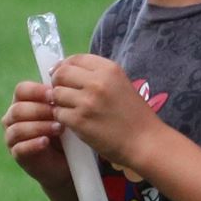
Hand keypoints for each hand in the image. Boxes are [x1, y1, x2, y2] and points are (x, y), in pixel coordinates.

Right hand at [3, 80, 73, 190]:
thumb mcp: (65, 110)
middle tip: (59, 112)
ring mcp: (13, 137)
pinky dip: (33, 144)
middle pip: (18, 109)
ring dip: (39, 126)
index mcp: (23, 101)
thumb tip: (68, 81)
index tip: (54, 94)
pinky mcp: (18, 155)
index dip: (36, 90)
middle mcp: (13, 117)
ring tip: (59, 128)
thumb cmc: (67, 128)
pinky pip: (19, 148)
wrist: (69, 158)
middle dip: (40, 110)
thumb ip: (61, 97)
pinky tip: (46, 141)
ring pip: (17, 128)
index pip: (21, 90)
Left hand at [49, 54, 162, 174]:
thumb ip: (98, 77)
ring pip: (56, 94)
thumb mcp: (121, 85)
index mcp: (110, 69)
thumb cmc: (134, 114)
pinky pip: (58, 113)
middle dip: (58, 83)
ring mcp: (87, 101)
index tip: (63, 76)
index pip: (76, 58)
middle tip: (63, 93)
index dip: (65, 66)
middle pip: (61, 73)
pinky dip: (62, 118)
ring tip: (70, 109)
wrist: (144, 141)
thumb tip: (67, 72)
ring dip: (59, 102)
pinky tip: (73, 122)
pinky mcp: (79, 120)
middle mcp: (97, 81)